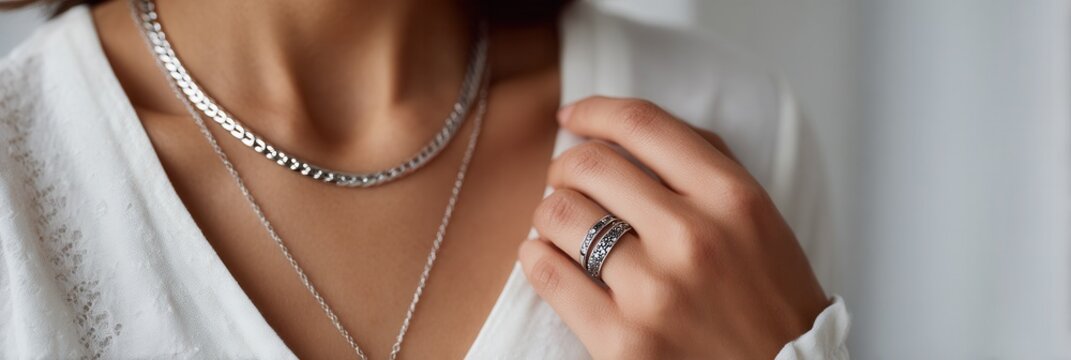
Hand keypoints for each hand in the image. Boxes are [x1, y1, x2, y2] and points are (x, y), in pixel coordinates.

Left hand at [519, 96, 829, 358]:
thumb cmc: (769, 296)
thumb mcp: (757, 215)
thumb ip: (704, 163)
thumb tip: (626, 130)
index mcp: (730, 197)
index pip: (641, 126)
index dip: (594, 111)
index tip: (573, 115)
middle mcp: (692, 238)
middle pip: (590, 165)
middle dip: (565, 165)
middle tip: (565, 179)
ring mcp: (654, 291)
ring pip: (559, 214)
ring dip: (548, 211)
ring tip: (559, 223)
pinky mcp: (621, 341)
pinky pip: (547, 273)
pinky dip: (536, 255)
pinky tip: (547, 255)